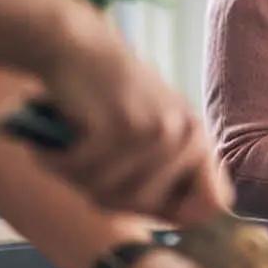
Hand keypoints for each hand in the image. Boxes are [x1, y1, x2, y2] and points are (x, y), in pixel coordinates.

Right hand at [29, 0, 232, 223]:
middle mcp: (186, 135)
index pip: (214, 203)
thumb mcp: (155, 130)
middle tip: (86, 167)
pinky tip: (53, 144)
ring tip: (69, 150)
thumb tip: (186, 221)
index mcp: (199, 139)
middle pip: (145, 206)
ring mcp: (156, 130)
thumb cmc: (111, 95)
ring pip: (110, 193)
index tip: (146, 202)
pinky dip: (59, 163)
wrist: (79, 46)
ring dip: (77, 178)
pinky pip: (84, 172)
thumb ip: (170, 173)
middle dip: (107, 195)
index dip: (182, 213)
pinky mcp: (120, 126)